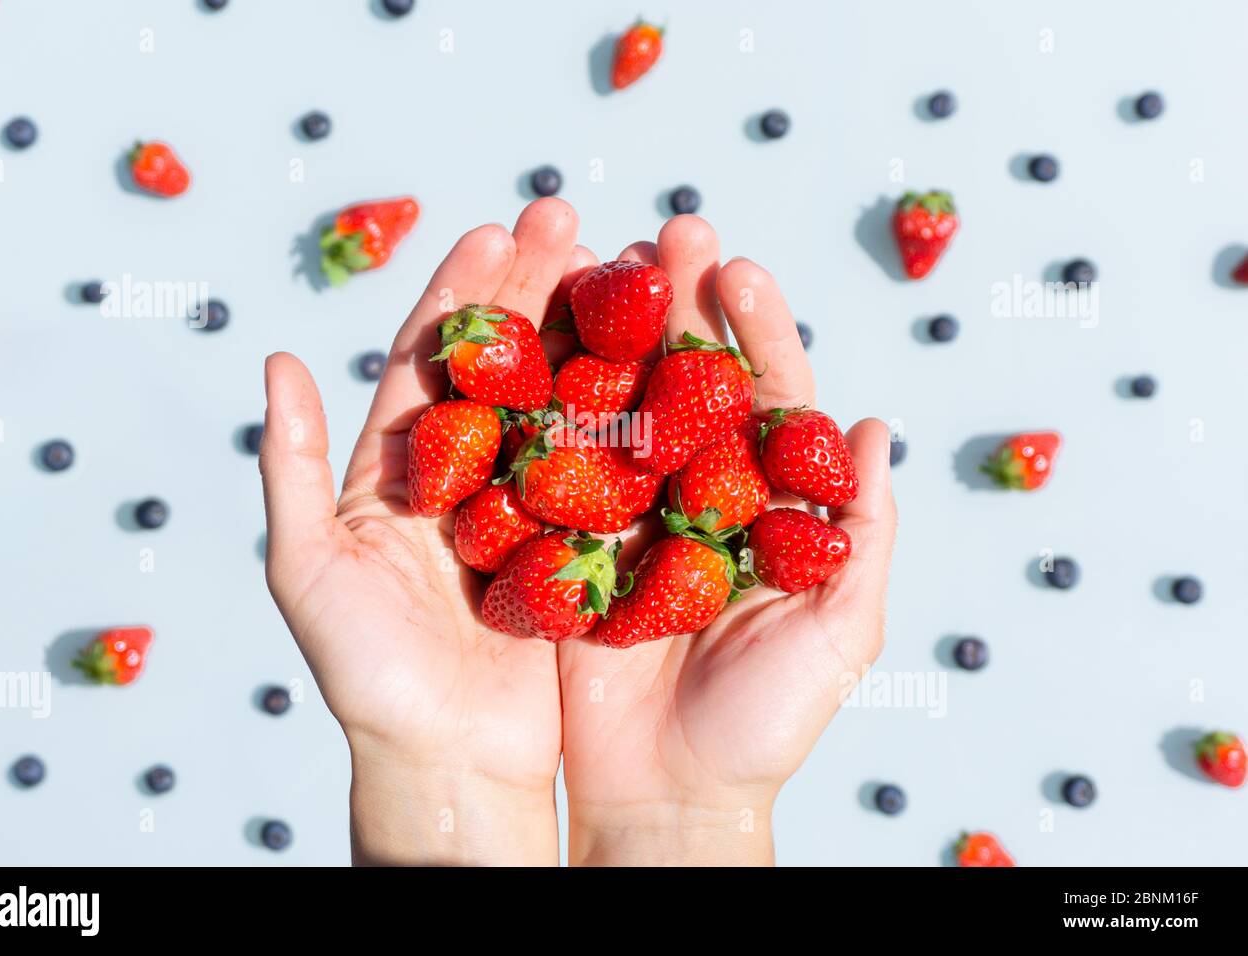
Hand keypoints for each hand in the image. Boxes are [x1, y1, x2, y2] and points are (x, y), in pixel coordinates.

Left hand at [259, 199, 587, 864]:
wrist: (446, 763)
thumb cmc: (365, 677)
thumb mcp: (309, 568)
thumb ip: (291, 464)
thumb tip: (275, 358)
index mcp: (402, 467)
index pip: (431, 358)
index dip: (459, 291)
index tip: (492, 229)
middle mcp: (472, 473)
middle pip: (507, 361)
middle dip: (535, 286)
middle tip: (569, 216)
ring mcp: (534, 505)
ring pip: (567, 400)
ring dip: (595, 332)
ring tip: (629, 267)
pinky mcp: (585, 543)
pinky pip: (613, 468)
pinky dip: (637, 412)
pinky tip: (667, 360)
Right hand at [558, 216, 897, 865]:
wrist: (670, 794)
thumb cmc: (766, 725)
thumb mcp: (839, 631)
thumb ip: (864, 535)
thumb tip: (882, 429)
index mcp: (765, 504)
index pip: (767, 397)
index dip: (755, 328)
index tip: (735, 265)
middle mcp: (695, 494)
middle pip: (688, 382)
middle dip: (679, 304)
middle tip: (667, 230)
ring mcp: (627, 513)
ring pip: (620, 406)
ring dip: (610, 335)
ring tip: (596, 262)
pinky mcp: (566, 544)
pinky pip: (557, 466)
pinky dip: (547, 408)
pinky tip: (534, 348)